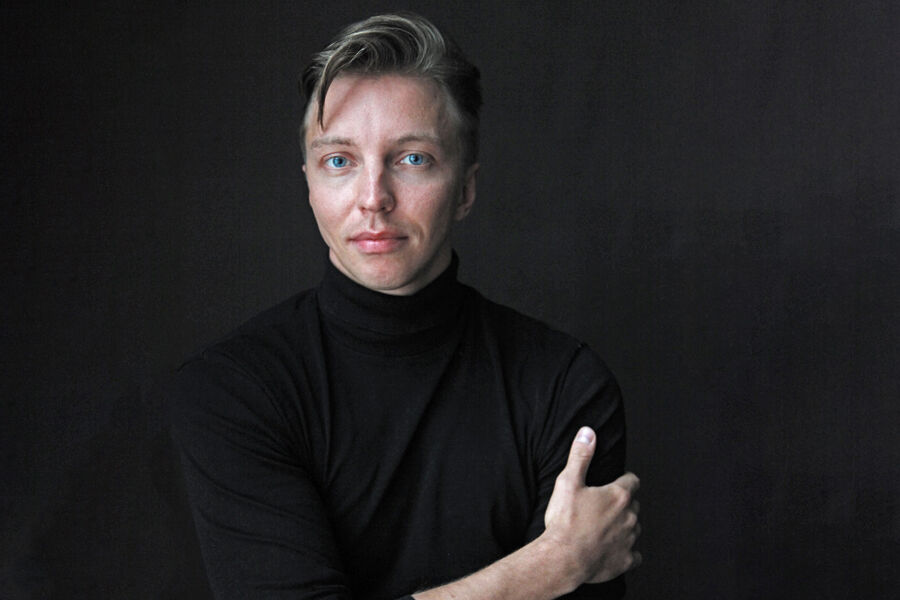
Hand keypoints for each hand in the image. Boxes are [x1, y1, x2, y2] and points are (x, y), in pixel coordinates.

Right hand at [542, 426, 641, 585]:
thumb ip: (580, 456)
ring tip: (604, 528)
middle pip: (634, 505)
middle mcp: (629, 516)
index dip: (625, 480)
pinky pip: (634, 554)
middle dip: (623, 504)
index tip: (617, 483)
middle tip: (603, 507)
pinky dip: (625, 552)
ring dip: (624, 527)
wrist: (563, 559)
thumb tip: (588, 433)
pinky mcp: (626, 560)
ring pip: (634, 528)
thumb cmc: (565, 521)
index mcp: (618, 496)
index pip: (633, 481)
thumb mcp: (568, 482)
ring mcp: (629, 540)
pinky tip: (611, 550)